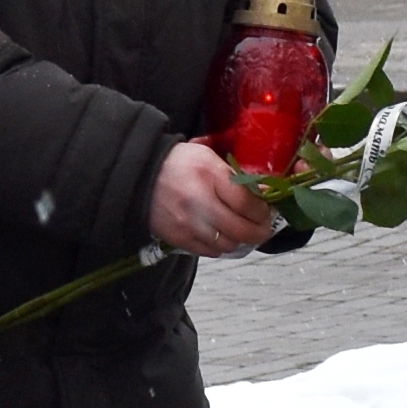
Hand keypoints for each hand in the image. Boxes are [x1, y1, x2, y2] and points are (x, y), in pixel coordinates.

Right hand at [146, 141, 279, 256]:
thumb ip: (234, 174)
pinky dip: (220, 246)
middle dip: (259, 231)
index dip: (262, 211)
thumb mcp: (208, 156)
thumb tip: (263, 191)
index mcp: (208, 175)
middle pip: (241, 229)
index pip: (246, 202)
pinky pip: (210, 251)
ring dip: (240, 240)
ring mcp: (188, 224)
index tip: (267, 211)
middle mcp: (199, 201)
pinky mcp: (178, 238)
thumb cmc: (178, 163)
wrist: (140, 176)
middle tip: (264, 228)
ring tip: (243, 232)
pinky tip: (222, 236)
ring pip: (227, 244)